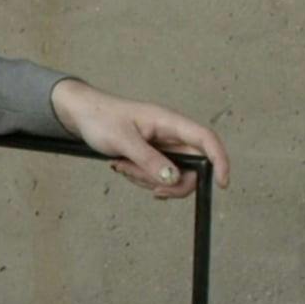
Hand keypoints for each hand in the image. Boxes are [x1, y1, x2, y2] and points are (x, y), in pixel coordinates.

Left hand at [49, 79, 229, 198]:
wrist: (83, 115)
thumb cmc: (101, 118)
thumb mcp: (122, 140)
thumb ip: (148, 160)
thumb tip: (174, 179)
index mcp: (170, 122)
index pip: (207, 139)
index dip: (220, 161)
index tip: (222, 184)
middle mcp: (172, 135)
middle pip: (193, 167)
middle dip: (171, 183)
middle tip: (149, 188)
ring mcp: (163, 147)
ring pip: (173, 177)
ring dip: (148, 180)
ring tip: (122, 166)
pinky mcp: (154, 157)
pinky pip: (158, 177)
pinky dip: (142, 179)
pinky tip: (123, 167)